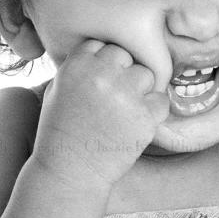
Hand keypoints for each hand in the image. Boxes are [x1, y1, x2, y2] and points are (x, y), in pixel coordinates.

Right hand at [32, 40, 173, 189]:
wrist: (70, 172)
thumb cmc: (60, 132)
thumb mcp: (57, 90)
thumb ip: (80, 66)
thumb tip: (103, 51)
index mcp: (77, 64)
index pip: (102, 45)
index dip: (102, 62)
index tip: (99, 79)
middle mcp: (102, 74)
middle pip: (125, 55)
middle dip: (121, 72)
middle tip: (112, 96)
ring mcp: (126, 94)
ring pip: (146, 75)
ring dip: (139, 89)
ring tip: (124, 111)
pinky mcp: (145, 116)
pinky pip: (161, 100)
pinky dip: (154, 111)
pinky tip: (136, 123)